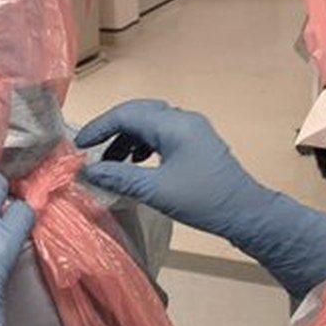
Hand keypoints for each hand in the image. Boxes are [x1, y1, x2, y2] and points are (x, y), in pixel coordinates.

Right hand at [75, 100, 325, 298]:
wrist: (247, 214)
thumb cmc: (202, 200)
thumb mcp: (155, 190)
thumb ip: (119, 176)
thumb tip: (88, 170)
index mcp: (173, 124)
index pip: (127, 114)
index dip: (99, 127)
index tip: (78, 145)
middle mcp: (183, 119)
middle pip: (138, 112)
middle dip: (112, 129)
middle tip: (91, 148)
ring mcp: (193, 130)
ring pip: (151, 123)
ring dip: (128, 138)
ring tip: (112, 161)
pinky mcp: (198, 143)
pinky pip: (163, 133)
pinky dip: (144, 143)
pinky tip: (137, 162)